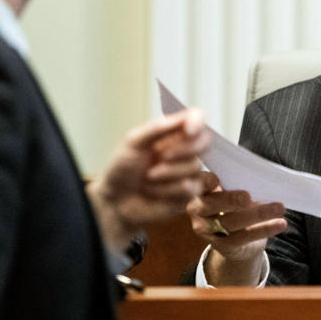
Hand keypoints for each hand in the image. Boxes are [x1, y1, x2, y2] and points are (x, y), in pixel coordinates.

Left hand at [88, 109, 209, 252]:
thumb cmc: (122, 169)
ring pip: (195, 166)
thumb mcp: (132, 143)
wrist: (115, 201)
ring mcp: (188, 172)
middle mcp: (184, 149)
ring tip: (148, 177)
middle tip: (161, 156)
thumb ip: (157, 128)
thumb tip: (184, 118)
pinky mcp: (189, 194)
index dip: (198, 122)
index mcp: (172, 132)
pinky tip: (154, 191)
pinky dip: (167, 189)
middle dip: (183, 149)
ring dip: (167, 173)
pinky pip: (189, 188)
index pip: (196, 118)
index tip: (188, 129)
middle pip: (205, 141)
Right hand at [187, 172, 286, 284]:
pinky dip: (264, 229)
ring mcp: (207, 230)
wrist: (237, 241)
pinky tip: (280, 224)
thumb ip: (236, 182)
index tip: (216, 179)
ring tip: (279, 208)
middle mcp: (198, 210)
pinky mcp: (222, 245)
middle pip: (210, 205)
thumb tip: (260, 174)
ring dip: (258, 214)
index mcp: (200, 190)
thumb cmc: (235, 205)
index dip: (204, 181)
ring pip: (231, 222)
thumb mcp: (232, 191)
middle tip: (247, 196)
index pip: (198, 183)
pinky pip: (244, 237)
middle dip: (229, 200)